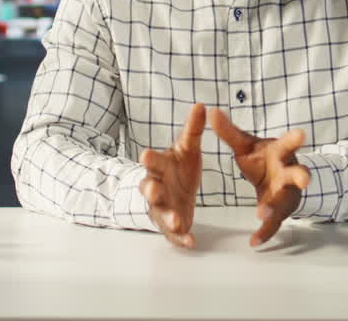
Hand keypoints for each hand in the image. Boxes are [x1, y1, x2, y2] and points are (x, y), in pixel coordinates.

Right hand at [139, 102, 205, 248]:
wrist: (172, 193)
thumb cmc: (178, 168)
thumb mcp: (187, 149)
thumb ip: (193, 130)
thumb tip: (201, 106)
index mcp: (160, 166)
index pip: (152, 161)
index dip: (149, 159)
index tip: (146, 154)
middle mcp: (157, 188)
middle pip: (149, 189)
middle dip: (151, 190)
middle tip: (154, 190)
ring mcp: (162, 208)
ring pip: (160, 213)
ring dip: (168, 216)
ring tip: (177, 220)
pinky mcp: (171, 226)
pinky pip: (174, 234)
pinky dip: (181, 238)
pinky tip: (191, 242)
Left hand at [209, 108, 310, 246]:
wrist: (276, 177)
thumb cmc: (264, 157)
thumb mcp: (246, 145)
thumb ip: (229, 132)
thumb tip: (211, 111)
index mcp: (281, 153)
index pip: (288, 144)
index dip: (294, 140)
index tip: (301, 134)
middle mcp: (288, 173)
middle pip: (298, 174)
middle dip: (301, 176)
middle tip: (304, 179)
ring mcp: (286, 194)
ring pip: (284, 203)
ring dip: (275, 209)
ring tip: (261, 214)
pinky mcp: (280, 211)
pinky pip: (274, 224)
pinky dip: (265, 233)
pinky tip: (255, 241)